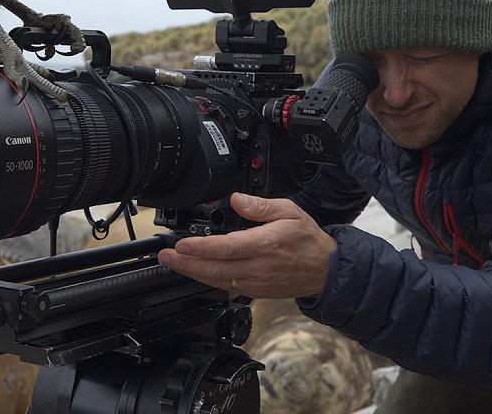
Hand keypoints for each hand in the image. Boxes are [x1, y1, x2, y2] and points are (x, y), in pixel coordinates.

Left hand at [157, 192, 336, 299]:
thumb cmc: (308, 240)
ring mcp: (256, 282)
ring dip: (193, 274)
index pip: (226, 248)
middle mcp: (259, 267)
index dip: (200, 248)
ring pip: (218, 281)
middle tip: (166, 257)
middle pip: (215, 268)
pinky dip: (210, 282)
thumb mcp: (289, 211)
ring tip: (174, 264)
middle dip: (186, 264)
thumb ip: (260, 206)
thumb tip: (237, 199)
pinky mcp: (256, 292)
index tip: (182, 245)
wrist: (325, 270)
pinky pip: (228, 288)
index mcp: (265, 244)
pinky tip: (197, 274)